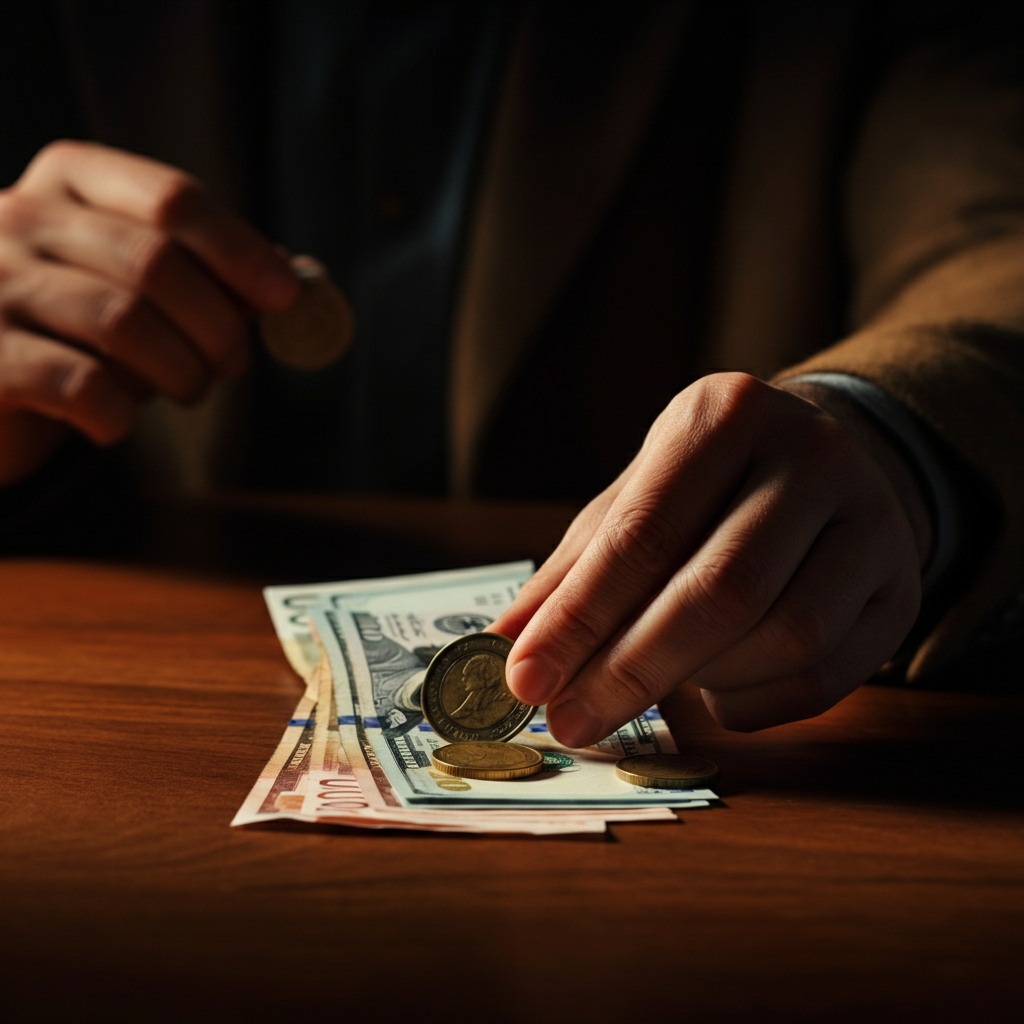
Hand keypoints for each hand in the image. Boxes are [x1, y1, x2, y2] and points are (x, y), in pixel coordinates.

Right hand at [0, 140, 297, 484]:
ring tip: (188, 390)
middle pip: (156, 262)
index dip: (240, 249)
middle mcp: (18, 216)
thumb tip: (296, 278)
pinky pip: (82, 385)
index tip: (285, 294)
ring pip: (123, 322)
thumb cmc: (71, 333)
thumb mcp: (135, 289)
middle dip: (217, 324)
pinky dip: (119, 414)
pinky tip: (115, 421)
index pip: (172, 198)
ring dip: (181, 371)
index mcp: (68, 180)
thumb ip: (205, 277)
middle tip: (233, 363)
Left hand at [492, 372, 929, 743]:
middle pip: (720, 589)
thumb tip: (507, 645)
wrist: (825, 465)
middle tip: (570, 722)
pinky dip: (752, 701)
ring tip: (652, 680)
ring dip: (700, 681)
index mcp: (725, 415)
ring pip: (784, 636)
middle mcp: (810, 455)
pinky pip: (825, 675)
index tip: (526, 680)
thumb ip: (575, 570)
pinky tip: (714, 688)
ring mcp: (872, 519)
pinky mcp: (901, 586)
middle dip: (633, 670)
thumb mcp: (633, 500)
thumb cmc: (706, 489)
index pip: (644, 532)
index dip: (580, 616)